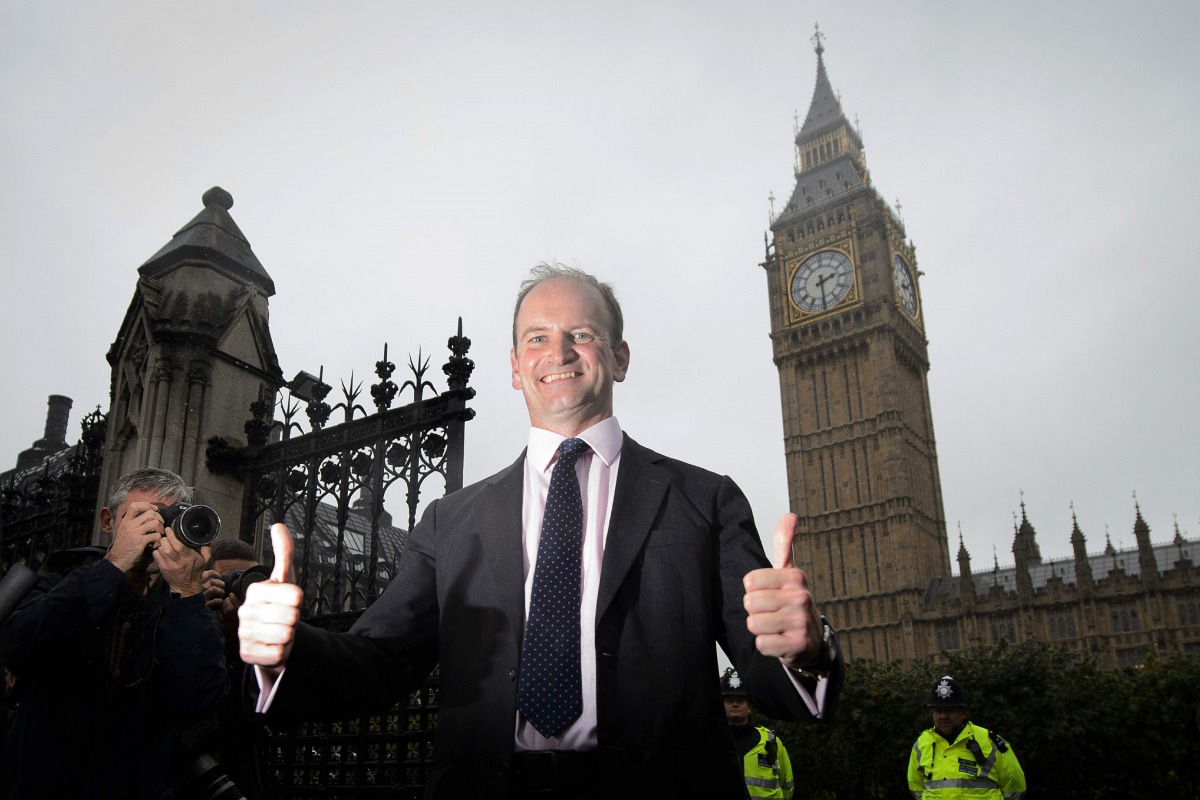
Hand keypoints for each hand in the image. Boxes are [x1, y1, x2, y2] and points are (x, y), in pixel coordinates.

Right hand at [104, 502, 165, 572]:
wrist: (117, 560)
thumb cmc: (123, 547)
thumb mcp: (124, 531)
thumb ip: (132, 523)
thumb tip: (146, 516)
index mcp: (125, 522)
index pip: (134, 506)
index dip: (147, 505)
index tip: (155, 509)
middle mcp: (129, 525)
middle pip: (149, 513)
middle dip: (159, 518)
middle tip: (161, 524)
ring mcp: (134, 533)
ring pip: (155, 523)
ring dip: (161, 528)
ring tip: (160, 533)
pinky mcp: (140, 542)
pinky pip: (156, 535)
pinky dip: (159, 538)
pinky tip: (157, 542)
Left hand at [154, 527, 208, 596]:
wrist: (186, 586)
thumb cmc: (196, 571)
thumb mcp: (205, 560)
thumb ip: (206, 549)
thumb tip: (207, 538)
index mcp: (189, 558)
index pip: (179, 546)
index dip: (172, 537)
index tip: (169, 529)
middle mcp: (178, 562)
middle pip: (167, 548)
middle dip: (164, 539)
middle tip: (165, 534)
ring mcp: (168, 565)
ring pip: (160, 550)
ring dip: (161, 544)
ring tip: (163, 541)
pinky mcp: (162, 568)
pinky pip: (156, 555)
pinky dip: (157, 550)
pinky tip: (161, 549)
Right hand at [201, 570, 226, 611]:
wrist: (221, 608)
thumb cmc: (221, 595)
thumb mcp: (220, 586)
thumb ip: (218, 579)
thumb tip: (219, 575)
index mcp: (206, 583)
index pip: (205, 574)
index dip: (212, 573)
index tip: (218, 576)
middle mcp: (203, 589)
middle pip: (211, 581)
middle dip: (220, 584)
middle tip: (223, 588)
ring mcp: (205, 597)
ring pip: (213, 589)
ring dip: (221, 591)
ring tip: (222, 595)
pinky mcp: (207, 605)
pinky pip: (214, 600)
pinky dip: (219, 601)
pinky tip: (221, 601)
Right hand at [239, 523, 302, 674]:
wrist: (273, 637)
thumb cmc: (281, 605)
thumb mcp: (285, 578)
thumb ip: (284, 552)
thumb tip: (278, 524)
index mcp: (256, 590)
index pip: (296, 595)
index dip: (299, 601)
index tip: (290, 601)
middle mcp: (245, 611)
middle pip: (292, 616)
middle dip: (294, 619)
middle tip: (285, 619)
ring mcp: (244, 633)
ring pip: (286, 635)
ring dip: (288, 636)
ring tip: (280, 632)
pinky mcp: (247, 654)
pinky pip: (278, 653)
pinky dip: (281, 652)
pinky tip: (273, 645)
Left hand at [742, 514, 823, 669]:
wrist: (811, 641)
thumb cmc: (793, 603)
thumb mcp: (789, 572)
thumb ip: (784, 543)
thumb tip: (790, 514)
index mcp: (795, 576)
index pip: (749, 581)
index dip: (754, 591)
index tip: (771, 595)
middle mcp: (801, 597)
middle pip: (749, 603)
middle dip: (756, 611)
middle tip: (773, 613)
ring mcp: (800, 622)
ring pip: (753, 624)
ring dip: (761, 629)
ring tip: (776, 627)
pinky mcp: (797, 646)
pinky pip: (761, 644)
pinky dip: (766, 646)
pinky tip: (780, 641)